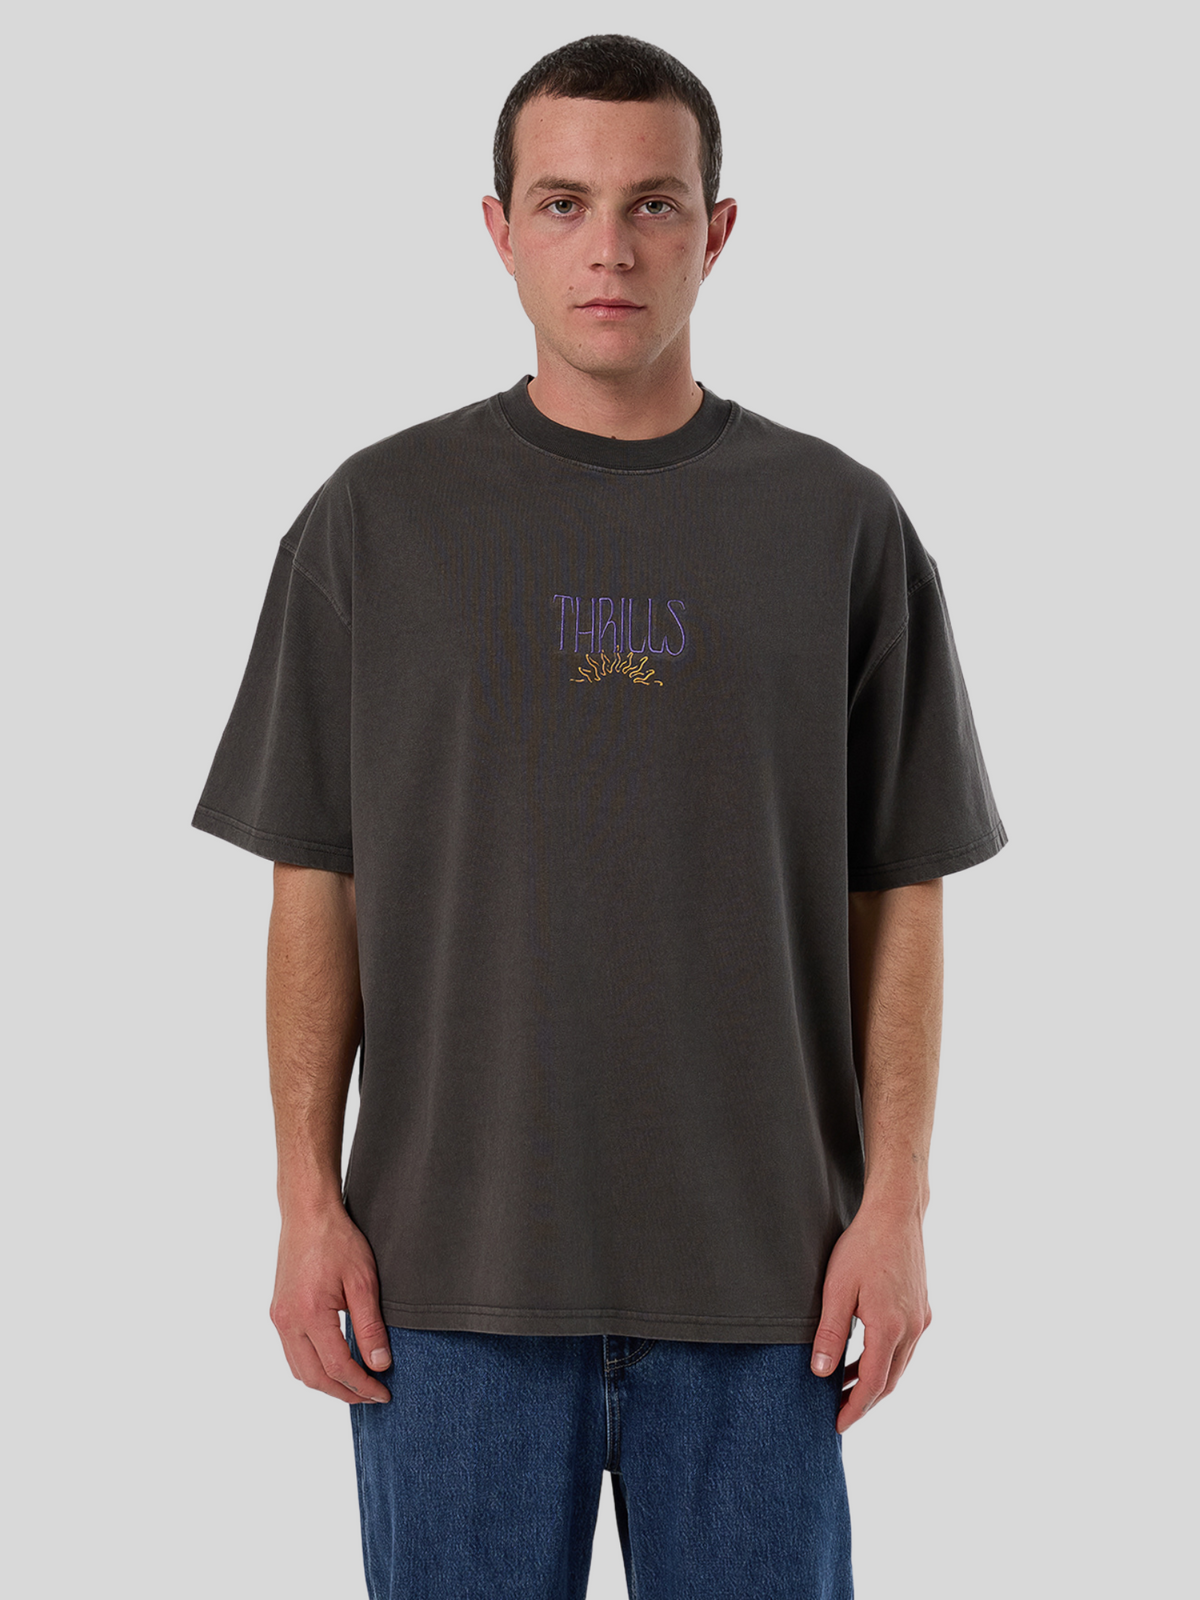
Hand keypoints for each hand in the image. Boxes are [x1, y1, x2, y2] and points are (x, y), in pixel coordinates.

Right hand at [269, 1202, 392, 1403]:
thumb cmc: (338, 1240)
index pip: (337, 1367)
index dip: (362, 1386)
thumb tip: (380, 1365)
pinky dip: (313, 1367)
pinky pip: (292, 1353)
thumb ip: (370, 1326)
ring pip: (299, 1370)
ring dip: (326, 1383)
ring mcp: (279, 1318)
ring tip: (356, 1384)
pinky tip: (333, 1363)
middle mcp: (288, 1321)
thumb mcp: (363, 1281)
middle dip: (344, 1392)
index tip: (384, 1393)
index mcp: (309, 1314)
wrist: (308, 1214)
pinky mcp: (278, 1312)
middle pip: (314, 1378)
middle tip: (372, 1396)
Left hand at [809, 1202, 932, 1431]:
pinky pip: (905, 1346)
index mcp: (890, 1328)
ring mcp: (920, 1319)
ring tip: (846, 1387)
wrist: (896, 1213)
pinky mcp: (921, 1308)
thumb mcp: (837, 1289)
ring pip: (899, 1365)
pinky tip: (865, 1354)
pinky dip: (885, 1359)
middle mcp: (911, 1329)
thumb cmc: (862, 1246)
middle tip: (839, 1412)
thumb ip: (830, 1333)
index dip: (856, 1409)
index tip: (838, 1425)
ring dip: (875, 1380)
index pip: (874, 1385)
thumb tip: (820, 1373)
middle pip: (890, 1381)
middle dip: (865, 1401)